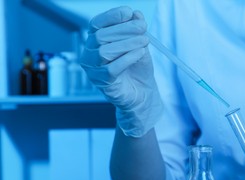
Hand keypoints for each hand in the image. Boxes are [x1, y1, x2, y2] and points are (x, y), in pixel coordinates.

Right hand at [80, 6, 162, 136]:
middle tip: (143, 28)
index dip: (111, 16)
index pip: (97, 24)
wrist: (143, 92)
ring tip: (144, 41)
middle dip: (124, 30)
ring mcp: (93, 69)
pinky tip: (140, 53)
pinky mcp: (101, 83)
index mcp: (95, 40)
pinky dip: (127, 58)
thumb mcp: (139, 44)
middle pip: (101, 37)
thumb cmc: (137, 67)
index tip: (129, 12)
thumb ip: (136, 30)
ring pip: (104, 52)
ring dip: (127, 44)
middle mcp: (89, 53)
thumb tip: (136, 14)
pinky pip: (111, 69)